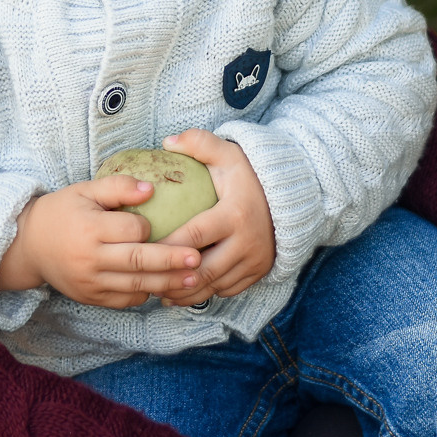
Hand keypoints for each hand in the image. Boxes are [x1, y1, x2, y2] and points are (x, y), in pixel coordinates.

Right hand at [0, 176, 202, 307]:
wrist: (28, 246)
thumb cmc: (61, 212)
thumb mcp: (84, 190)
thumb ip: (118, 187)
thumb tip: (151, 189)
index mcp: (88, 228)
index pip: (129, 230)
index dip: (147, 226)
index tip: (153, 223)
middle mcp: (89, 258)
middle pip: (138, 261)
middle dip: (171, 261)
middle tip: (197, 258)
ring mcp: (90, 282)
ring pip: (136, 285)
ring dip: (167, 282)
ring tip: (193, 279)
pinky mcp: (91, 298)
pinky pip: (125, 300)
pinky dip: (146, 294)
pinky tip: (164, 287)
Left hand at [154, 130, 275, 305]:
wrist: (293, 198)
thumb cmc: (251, 177)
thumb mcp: (229, 155)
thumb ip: (200, 143)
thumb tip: (167, 142)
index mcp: (235, 215)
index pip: (194, 236)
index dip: (166, 247)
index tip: (143, 250)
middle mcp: (247, 242)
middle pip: (203, 270)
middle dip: (172, 279)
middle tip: (145, 278)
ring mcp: (255, 261)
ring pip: (214, 286)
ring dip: (184, 292)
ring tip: (158, 291)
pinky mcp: (259, 272)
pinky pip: (227, 291)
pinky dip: (203, 294)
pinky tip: (181, 293)